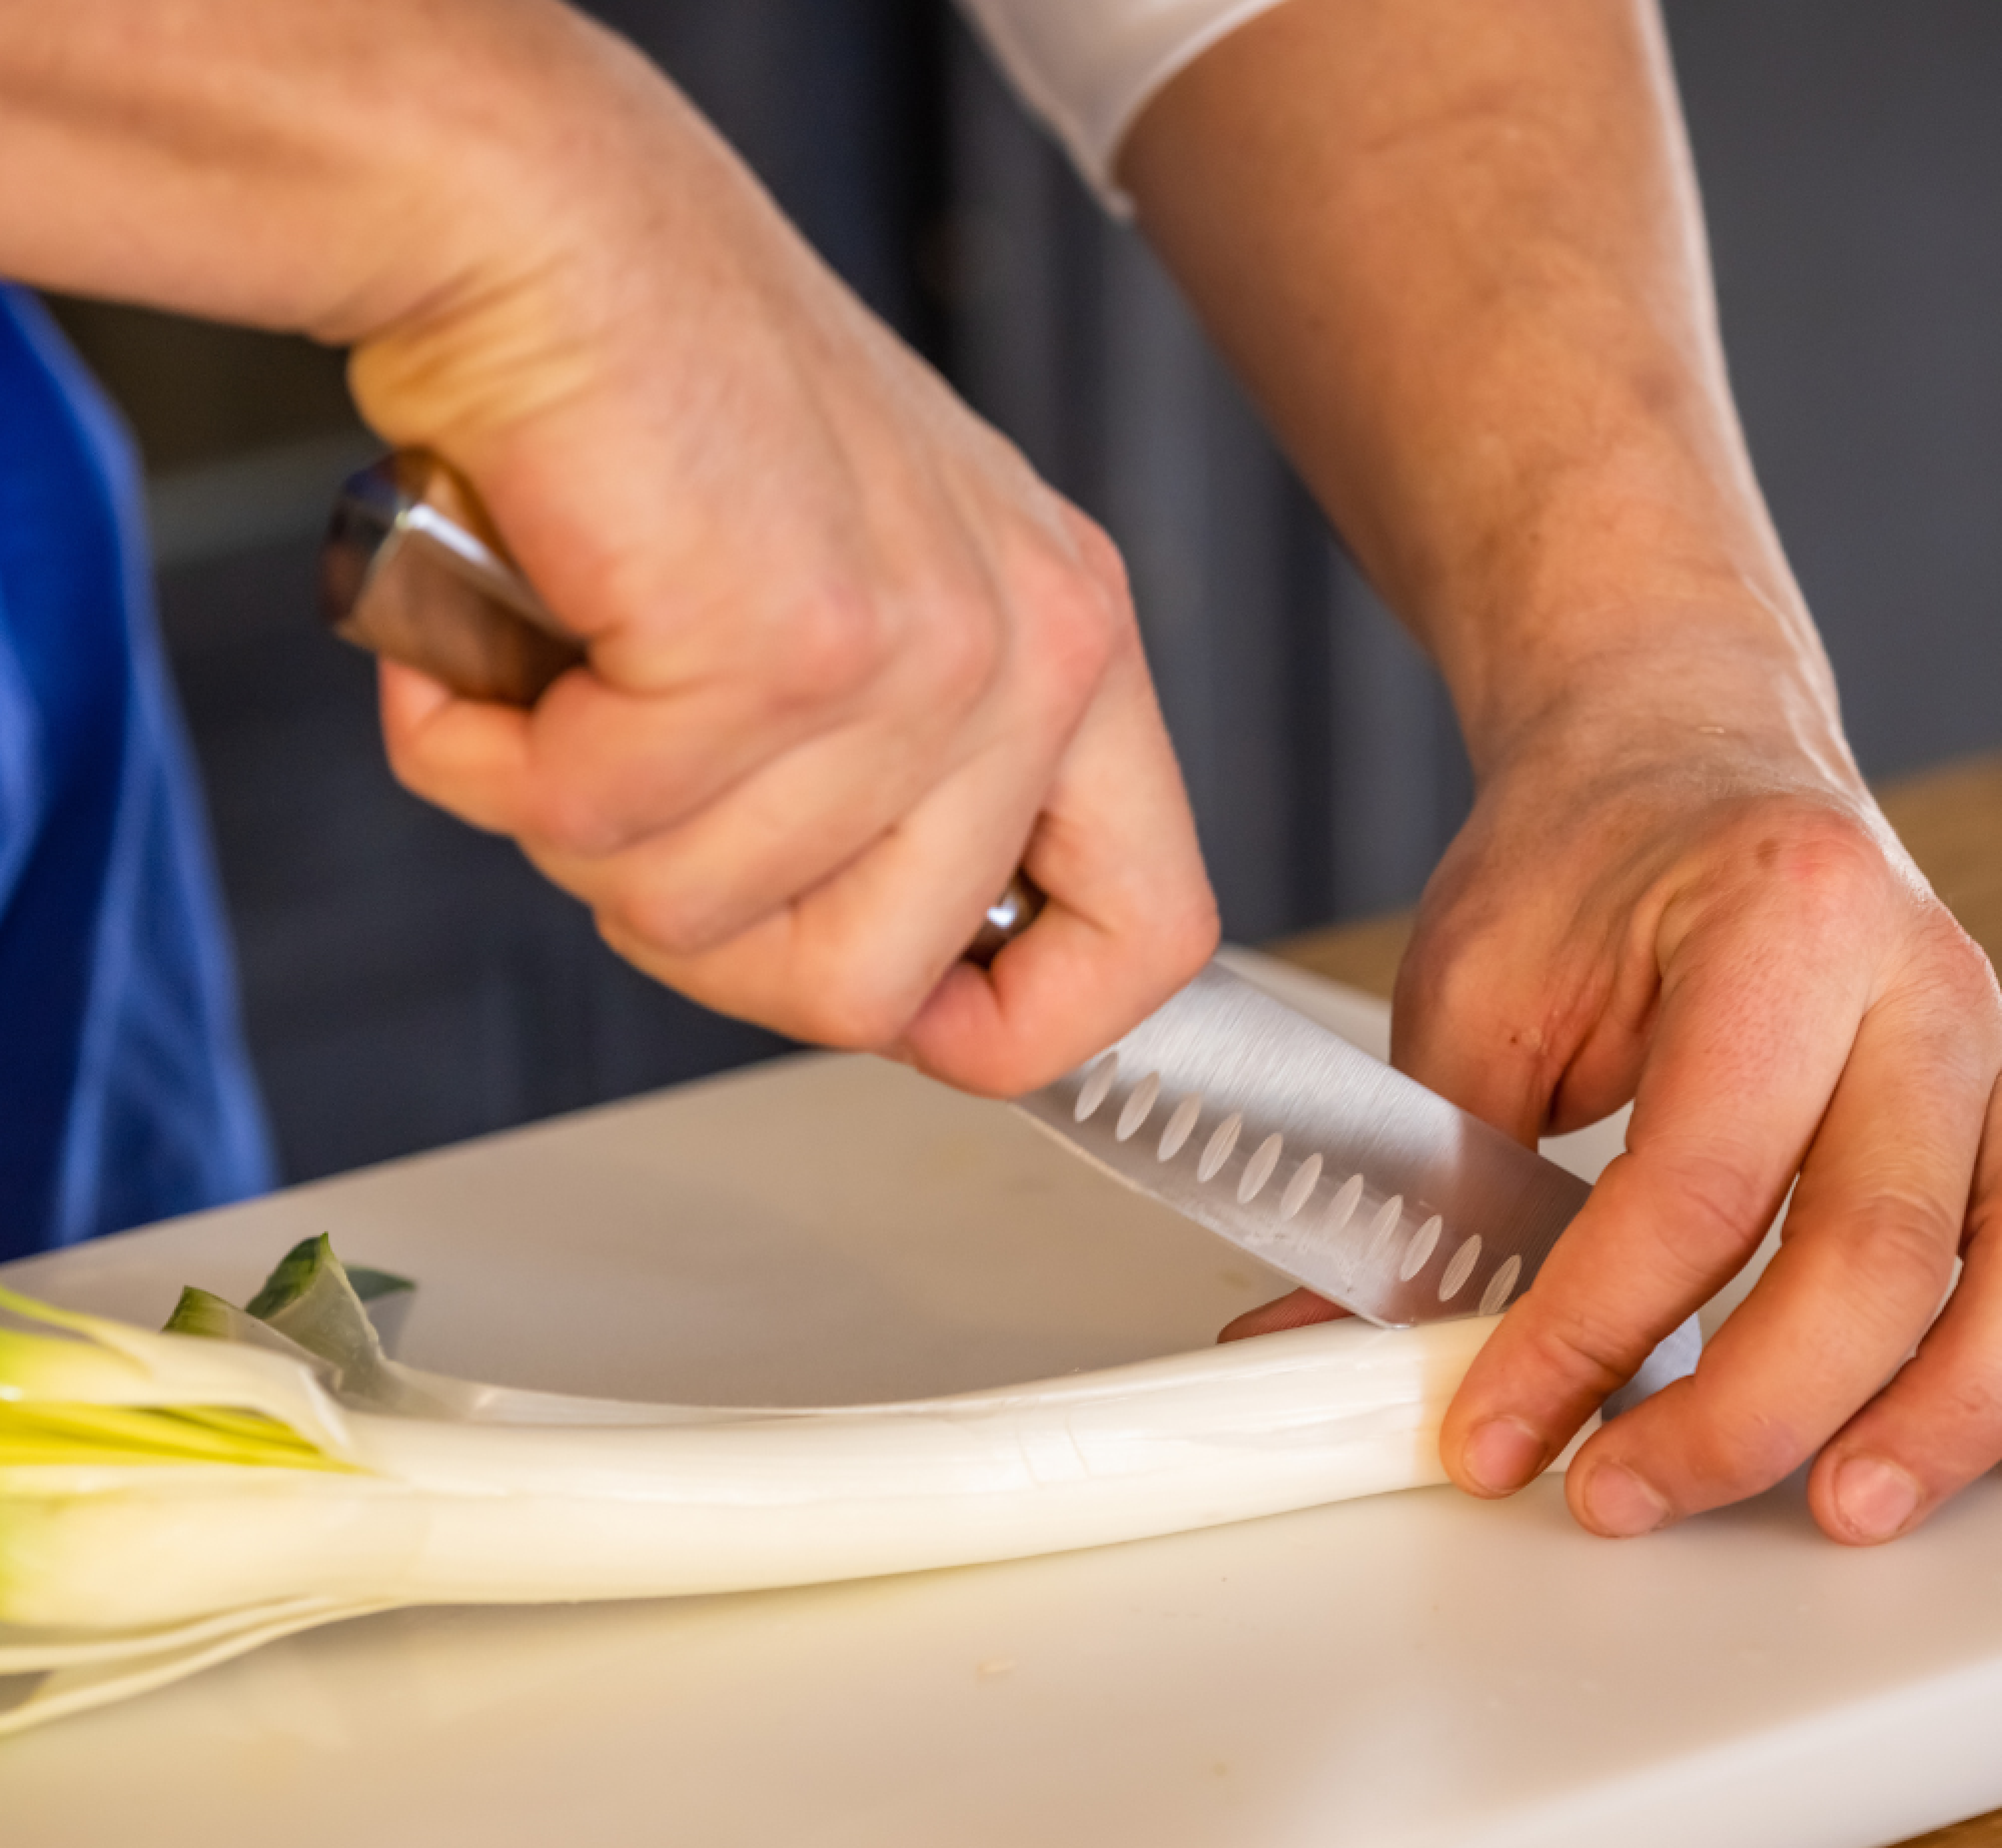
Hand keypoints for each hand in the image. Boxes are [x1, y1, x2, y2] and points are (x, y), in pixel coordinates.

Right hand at [351, 11, 1214, 1094]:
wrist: (544, 225)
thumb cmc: (678, 419)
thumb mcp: (860, 613)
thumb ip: (897, 793)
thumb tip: (877, 988)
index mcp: (1070, 652)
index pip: (1149, 935)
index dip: (1016, 1029)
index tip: (900, 1013)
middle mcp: (1028, 653)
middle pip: (874, 991)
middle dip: (707, 944)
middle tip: (631, 803)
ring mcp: (916, 653)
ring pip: (707, 919)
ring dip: (579, 830)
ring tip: (562, 685)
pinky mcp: (780, 640)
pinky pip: (602, 822)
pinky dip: (498, 762)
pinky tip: (497, 659)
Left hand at [1226, 695, 2001, 1545]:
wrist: (1676, 749)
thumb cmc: (1582, 854)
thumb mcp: (1477, 995)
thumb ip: (1439, 1179)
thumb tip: (1343, 1341)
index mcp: (1779, 928)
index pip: (1693, 1184)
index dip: (1590, 1335)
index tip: (1498, 1429)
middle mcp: (1918, 985)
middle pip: (1875, 1250)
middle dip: (1748, 1408)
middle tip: (1621, 1491)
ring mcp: (1985, 1046)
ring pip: (1998, 1275)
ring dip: (1915, 1421)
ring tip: (1820, 1511)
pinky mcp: (2001, 1102)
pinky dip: (1974, 1369)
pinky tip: (1901, 1439)